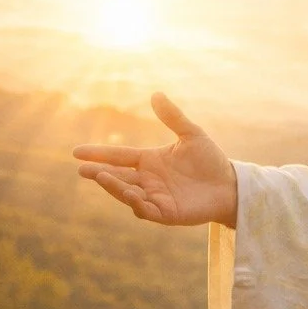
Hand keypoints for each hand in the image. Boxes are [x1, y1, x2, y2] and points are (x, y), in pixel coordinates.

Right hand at [72, 93, 238, 226]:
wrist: (231, 185)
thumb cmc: (210, 161)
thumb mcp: (192, 135)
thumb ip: (173, 117)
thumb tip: (156, 94)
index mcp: (149, 161)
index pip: (119, 156)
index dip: (99, 154)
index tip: (76, 152)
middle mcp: (147, 180)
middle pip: (117, 176)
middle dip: (99, 173)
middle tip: (82, 169)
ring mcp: (155, 198)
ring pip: (127, 193)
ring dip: (114, 187)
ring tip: (101, 176)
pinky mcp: (166, 213)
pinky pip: (146, 210)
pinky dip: (136, 203)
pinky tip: (130, 194)